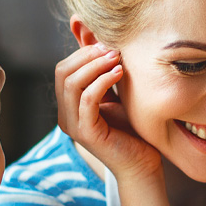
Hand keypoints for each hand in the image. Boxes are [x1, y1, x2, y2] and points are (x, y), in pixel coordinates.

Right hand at [55, 43, 162, 180]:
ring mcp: (73, 126)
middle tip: (113, 49)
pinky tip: (119, 73)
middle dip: (87, 55)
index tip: (108, 44)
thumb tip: (102, 40)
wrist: (142, 164)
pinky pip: (88, 99)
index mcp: (68, 107)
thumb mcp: (115, 95)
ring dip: (95, 65)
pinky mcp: (86, 133)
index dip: (83, 52)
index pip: (63, 69)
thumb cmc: (132, 131)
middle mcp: (65, 116)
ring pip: (71, 83)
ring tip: (117, 59)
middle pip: (62, 72)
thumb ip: (105, 73)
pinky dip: (103, 81)